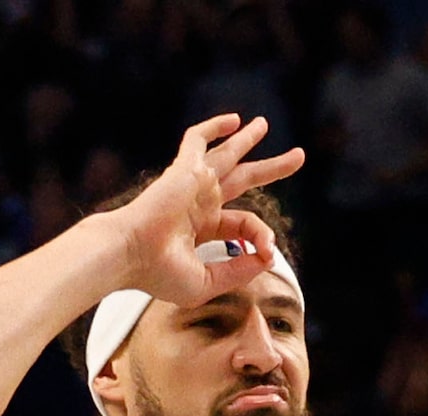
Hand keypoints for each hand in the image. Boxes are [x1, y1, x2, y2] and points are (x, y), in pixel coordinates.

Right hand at [105, 116, 305, 308]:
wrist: (129, 256)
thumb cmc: (158, 274)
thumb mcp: (206, 282)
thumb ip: (238, 271)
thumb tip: (268, 257)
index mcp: (201, 230)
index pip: (244, 226)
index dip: (261, 237)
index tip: (266, 252)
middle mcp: (198, 203)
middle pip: (243, 180)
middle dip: (272, 168)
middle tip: (297, 157)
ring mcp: (191, 184)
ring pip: (227, 154)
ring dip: (248, 139)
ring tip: (264, 124)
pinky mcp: (184, 170)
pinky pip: (198, 141)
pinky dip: (213, 129)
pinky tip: (234, 120)